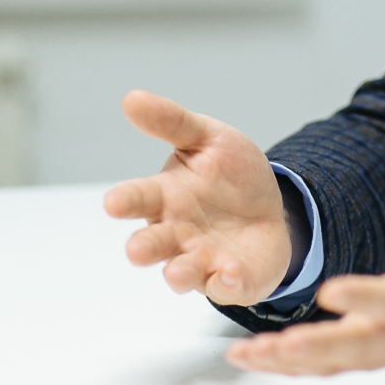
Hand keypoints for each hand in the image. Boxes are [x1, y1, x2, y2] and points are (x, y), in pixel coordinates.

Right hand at [103, 90, 292, 306]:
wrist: (272, 207)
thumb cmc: (229, 175)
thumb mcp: (209, 139)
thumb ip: (172, 122)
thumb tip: (131, 97)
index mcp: (165, 196)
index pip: (138, 197)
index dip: (124, 201)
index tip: (112, 203)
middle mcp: (175, 232)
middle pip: (151, 243)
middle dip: (143, 247)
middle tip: (137, 249)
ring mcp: (200, 258)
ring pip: (181, 272)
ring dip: (179, 273)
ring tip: (180, 271)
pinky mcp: (228, 279)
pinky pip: (224, 286)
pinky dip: (225, 282)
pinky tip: (230, 273)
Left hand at [225, 150, 384, 373]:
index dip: (367, 298)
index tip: (330, 291)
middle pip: (361, 348)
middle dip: (320, 347)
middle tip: (281, 344)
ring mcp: (381, 350)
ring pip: (335, 364)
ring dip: (291, 363)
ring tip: (248, 353)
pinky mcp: (362, 356)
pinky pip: (322, 367)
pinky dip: (286, 367)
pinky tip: (250, 356)